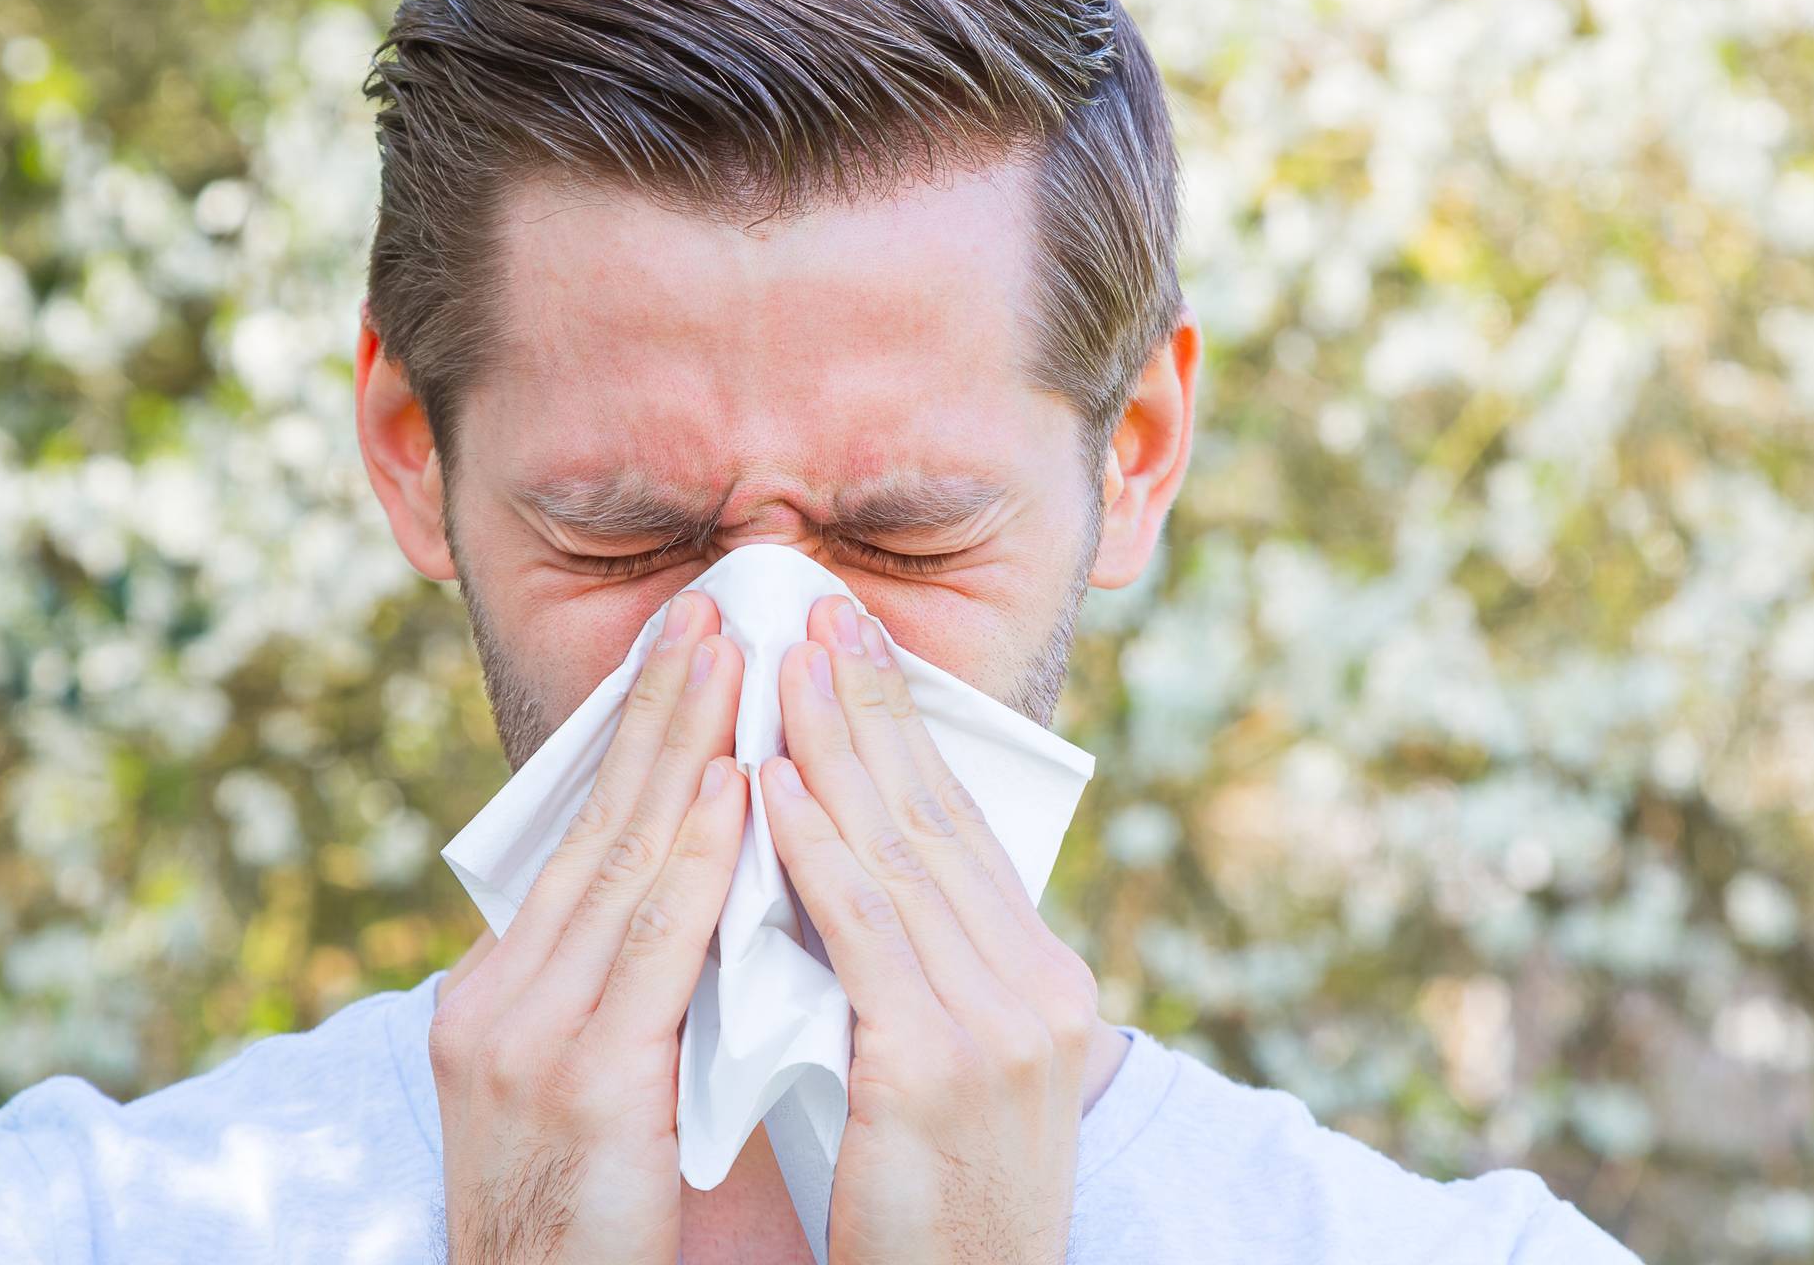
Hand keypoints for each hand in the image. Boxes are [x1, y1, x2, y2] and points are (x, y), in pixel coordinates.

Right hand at [428, 591, 746, 1263]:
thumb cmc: (593, 1227)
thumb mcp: (601, 1091)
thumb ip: (638, 999)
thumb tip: (716, 909)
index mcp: (504, 997)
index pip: (588, 844)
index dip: (644, 744)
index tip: (695, 655)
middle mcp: (501, 1001)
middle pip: (599, 825)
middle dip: (662, 710)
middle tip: (716, 608)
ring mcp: (531, 1038)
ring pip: (626, 862)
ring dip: (687, 747)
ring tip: (735, 656)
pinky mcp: (583, 1085)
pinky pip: (654, 945)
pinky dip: (698, 855)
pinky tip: (740, 788)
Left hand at [758, 596, 1108, 1264]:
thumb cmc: (937, 1220)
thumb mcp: (944, 1082)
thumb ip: (912, 986)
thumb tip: (840, 893)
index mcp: (1040, 987)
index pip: (961, 832)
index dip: (905, 733)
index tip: (854, 651)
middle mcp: (1033, 990)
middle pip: (936, 818)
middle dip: (872, 706)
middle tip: (820, 610)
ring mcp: (993, 1026)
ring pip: (899, 855)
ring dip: (832, 747)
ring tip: (779, 663)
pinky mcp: (935, 1067)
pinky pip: (863, 933)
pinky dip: (815, 851)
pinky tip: (773, 786)